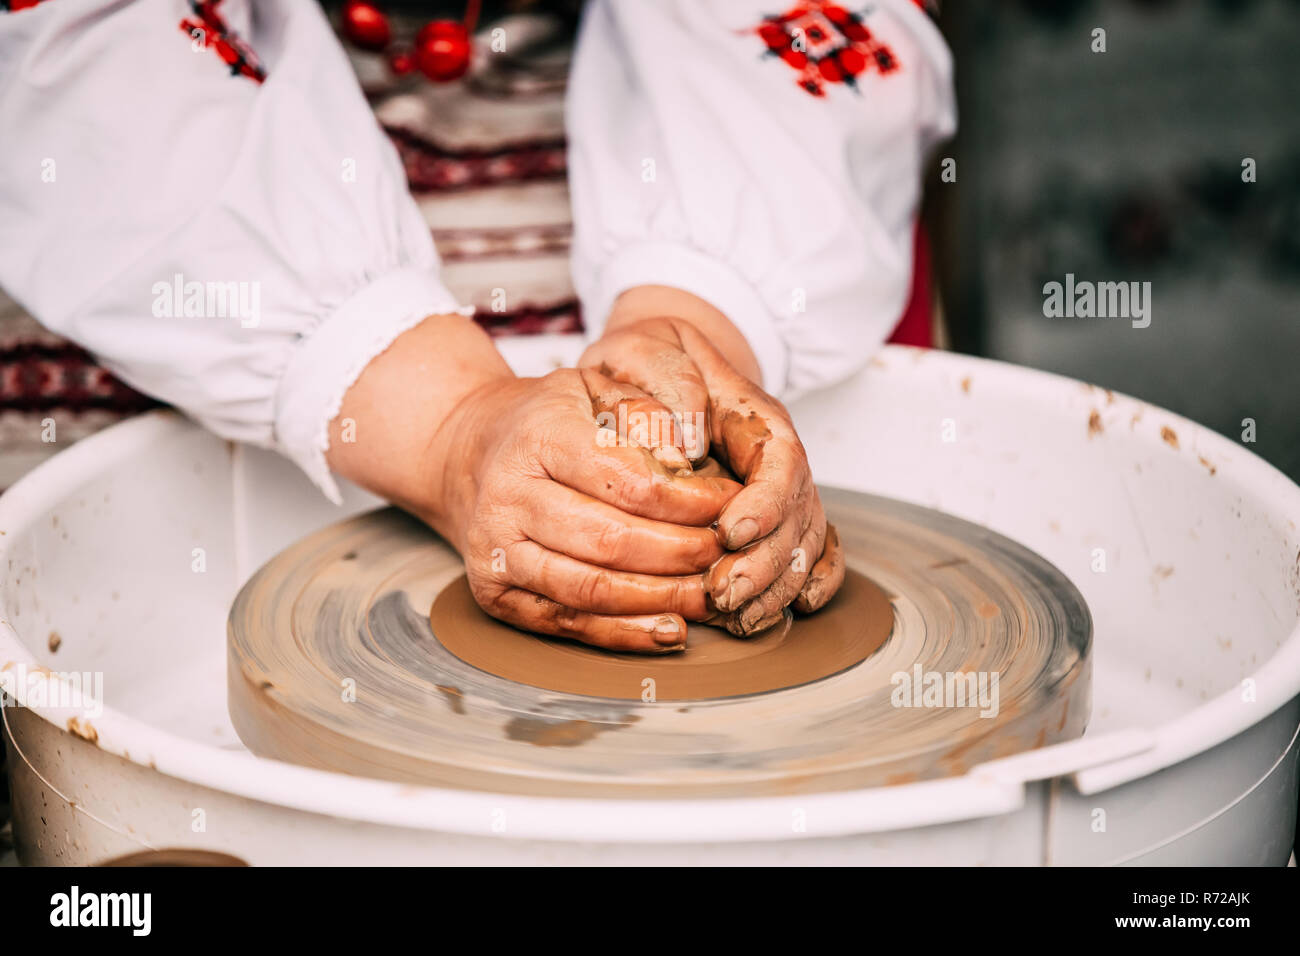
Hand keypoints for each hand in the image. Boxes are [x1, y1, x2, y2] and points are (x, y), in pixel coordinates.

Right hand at [420, 367, 742, 650]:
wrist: (472, 452)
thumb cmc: (552, 418)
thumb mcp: (597, 385)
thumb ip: (647, 410)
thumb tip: (689, 458)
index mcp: (540, 435)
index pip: (630, 481)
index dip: (690, 502)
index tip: (731, 505)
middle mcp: (509, 494)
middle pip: (613, 541)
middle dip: (684, 554)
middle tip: (728, 555)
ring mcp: (495, 549)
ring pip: (592, 589)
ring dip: (661, 599)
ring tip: (710, 595)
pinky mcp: (494, 593)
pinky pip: (567, 623)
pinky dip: (624, 634)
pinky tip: (670, 629)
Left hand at [580, 301, 844, 635]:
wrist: (653, 370)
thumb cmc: (645, 363)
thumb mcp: (645, 350)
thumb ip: (664, 377)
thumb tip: (686, 438)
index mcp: (754, 417)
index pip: (781, 462)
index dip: (764, 503)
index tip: (729, 532)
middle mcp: (775, 459)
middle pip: (796, 515)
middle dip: (764, 562)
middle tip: (722, 593)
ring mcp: (778, 490)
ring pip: (802, 544)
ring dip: (775, 586)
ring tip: (736, 617)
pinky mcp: (771, 518)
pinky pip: (813, 553)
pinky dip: (812, 583)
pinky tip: (795, 609)